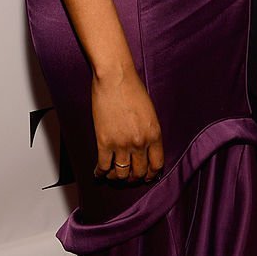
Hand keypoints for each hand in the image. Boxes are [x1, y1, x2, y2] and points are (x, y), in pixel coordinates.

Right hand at [91, 65, 163, 182]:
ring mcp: (122, 144)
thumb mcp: (150, 112)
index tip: (147, 176)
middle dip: (135, 177)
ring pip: (121, 174)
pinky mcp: (104, 142)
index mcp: (154, 134)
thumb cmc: (132, 88)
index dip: (151, 174)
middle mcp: (140, 143)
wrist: (115, 77)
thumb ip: (149, 131)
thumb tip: (145, 146)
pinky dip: (101, 173)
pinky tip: (99, 173)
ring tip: (115, 175)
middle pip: (139, 172)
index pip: (157, 164)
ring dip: (118, 177)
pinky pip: (103, 166)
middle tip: (130, 176)